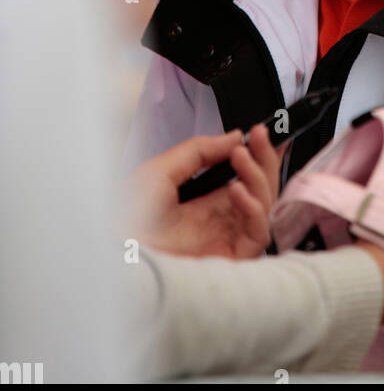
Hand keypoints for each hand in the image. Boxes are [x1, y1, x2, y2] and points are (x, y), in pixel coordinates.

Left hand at [123, 125, 285, 259]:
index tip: (258, 132)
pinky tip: (237, 190)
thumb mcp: (159, 171)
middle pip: (259, 189)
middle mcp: (217, 220)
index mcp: (202, 201)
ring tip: (241, 158)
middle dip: (264, 159)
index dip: (256, 155)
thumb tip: (234, 137)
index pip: (241, 177)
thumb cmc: (125, 219)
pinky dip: (254, 208)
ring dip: (258, 178)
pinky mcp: (229, 258)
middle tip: (259, 137)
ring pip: (264, 207)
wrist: (113, 254)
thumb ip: (198, 151)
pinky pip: (258, 233)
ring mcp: (225, 238)